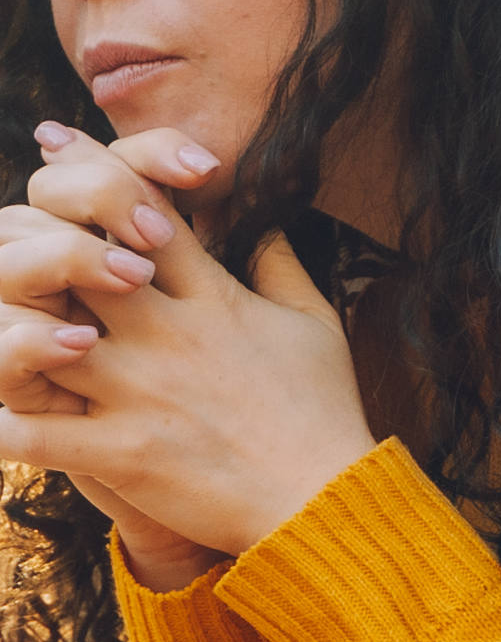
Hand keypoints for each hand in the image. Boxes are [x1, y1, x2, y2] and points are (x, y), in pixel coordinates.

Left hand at [0, 126, 375, 562]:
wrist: (326, 502)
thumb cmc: (323, 411)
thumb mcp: (314, 322)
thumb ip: (279, 264)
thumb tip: (262, 221)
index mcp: (211, 296)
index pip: (142, 208)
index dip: (93, 167)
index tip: (52, 139)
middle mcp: (166, 334)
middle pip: (78, 256)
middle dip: (35, 238)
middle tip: (10, 235)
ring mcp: (140, 393)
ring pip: (41, 337)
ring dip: (9, 329)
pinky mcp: (124, 454)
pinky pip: (37, 434)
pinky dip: (3, 424)